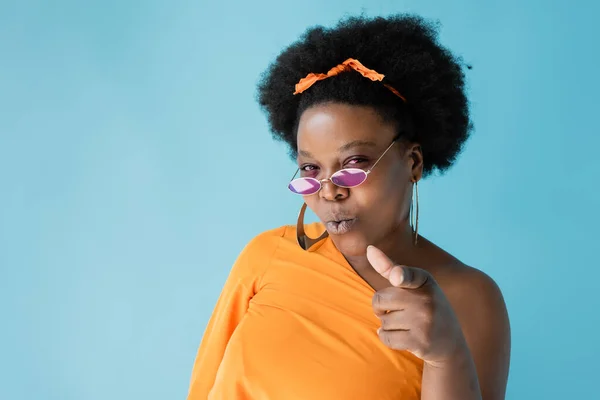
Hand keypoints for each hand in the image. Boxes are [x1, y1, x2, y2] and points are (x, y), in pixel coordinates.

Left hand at [367, 245, 465, 365]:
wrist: (451, 343)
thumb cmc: (426, 308)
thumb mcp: (416, 286)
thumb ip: (391, 269)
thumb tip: (369, 249)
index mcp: (425, 281)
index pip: (408, 276)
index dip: (399, 275)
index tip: (396, 277)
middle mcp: (427, 300)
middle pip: (379, 299)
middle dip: (381, 307)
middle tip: (399, 312)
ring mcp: (424, 321)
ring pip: (382, 320)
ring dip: (388, 325)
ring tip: (408, 326)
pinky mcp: (420, 341)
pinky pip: (386, 337)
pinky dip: (388, 338)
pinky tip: (404, 337)